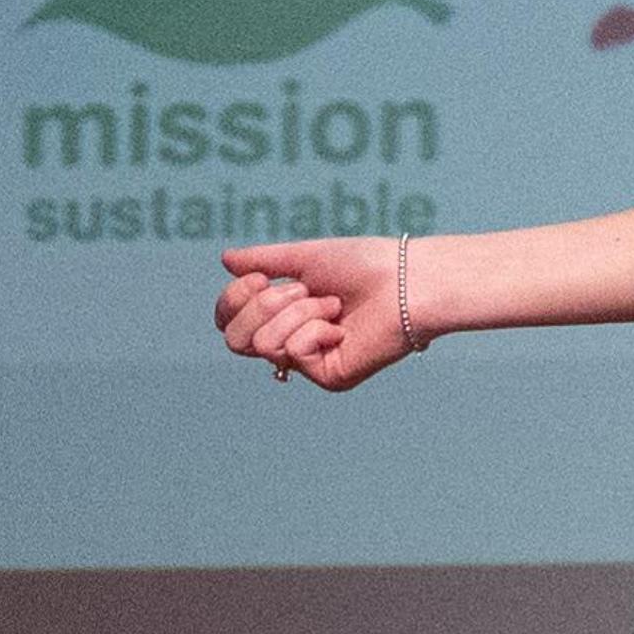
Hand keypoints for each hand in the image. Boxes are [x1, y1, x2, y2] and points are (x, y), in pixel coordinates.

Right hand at [214, 235, 414, 391]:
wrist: (408, 279)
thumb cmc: (366, 264)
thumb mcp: (306, 257)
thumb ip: (265, 260)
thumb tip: (226, 259)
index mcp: (284, 315)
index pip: (228, 321)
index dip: (233, 299)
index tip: (261, 278)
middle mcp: (291, 341)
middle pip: (234, 339)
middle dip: (265, 305)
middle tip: (305, 290)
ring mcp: (309, 362)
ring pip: (262, 344)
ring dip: (299, 312)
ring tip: (334, 305)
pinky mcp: (327, 376)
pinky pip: (293, 353)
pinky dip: (316, 329)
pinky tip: (343, 327)